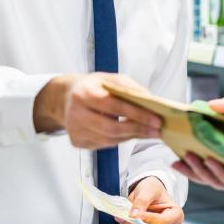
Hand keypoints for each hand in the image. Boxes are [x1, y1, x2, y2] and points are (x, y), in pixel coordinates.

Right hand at [32, 72, 161, 148]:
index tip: (156, 119)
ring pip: (109, 139)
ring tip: (150, 133)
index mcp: (83, 93)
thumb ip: (129, 87)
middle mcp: (75, 114)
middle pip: (111, 128)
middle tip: (157, 130)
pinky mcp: (77, 142)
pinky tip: (133, 134)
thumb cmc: (93, 87)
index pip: (111, 105)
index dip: (135, 114)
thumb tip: (151, 101)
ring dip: (132, 136)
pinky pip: (104, 144)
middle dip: (137, 130)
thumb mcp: (109, 78)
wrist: (66, 98)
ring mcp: (74, 130)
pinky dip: (121, 139)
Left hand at [116, 176, 183, 223]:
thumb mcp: (149, 190)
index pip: (164, 221)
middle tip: (125, 218)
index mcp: (176, 214)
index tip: (136, 216)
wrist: (148, 192)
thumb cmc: (153, 189)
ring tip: (121, 218)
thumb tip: (134, 215)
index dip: (150, 219)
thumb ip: (143, 201)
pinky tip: (123, 221)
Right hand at [172, 92, 223, 193]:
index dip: (193, 149)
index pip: (211, 150)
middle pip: (210, 169)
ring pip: (218, 178)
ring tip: (188, 158)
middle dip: (191, 165)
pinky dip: (220, 174)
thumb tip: (210, 105)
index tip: (176, 142)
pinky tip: (210, 163)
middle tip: (175, 155)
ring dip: (201, 170)